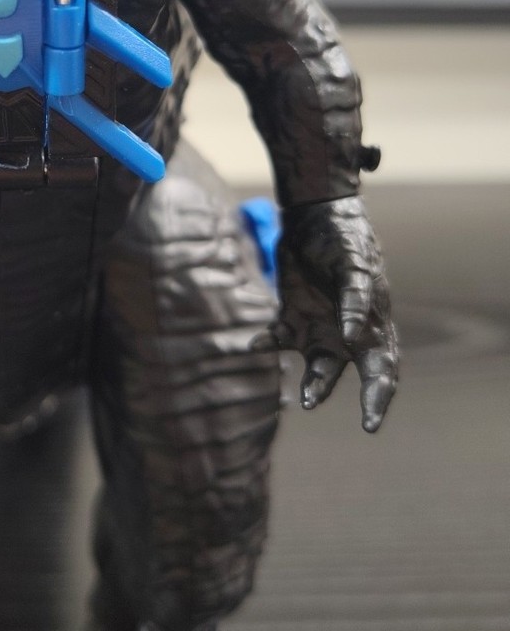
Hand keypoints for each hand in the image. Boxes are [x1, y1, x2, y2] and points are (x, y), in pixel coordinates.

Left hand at [268, 196, 398, 431]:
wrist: (313, 214)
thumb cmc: (344, 237)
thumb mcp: (353, 264)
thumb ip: (354, 299)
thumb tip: (350, 336)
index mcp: (373, 323)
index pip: (382, 370)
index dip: (378, 399)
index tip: (369, 424)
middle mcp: (347, 332)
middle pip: (346, 374)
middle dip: (327, 391)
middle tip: (308, 402)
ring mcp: (319, 325)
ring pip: (312, 364)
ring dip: (301, 378)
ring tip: (290, 392)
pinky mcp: (292, 315)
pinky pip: (279, 338)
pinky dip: (267, 343)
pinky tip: (254, 343)